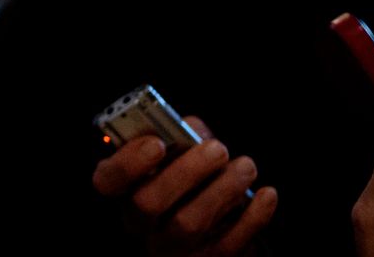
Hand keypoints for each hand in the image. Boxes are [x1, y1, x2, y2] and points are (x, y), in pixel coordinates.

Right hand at [92, 117, 275, 255]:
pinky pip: (228, 244)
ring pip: (188, 223)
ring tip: (246, 167)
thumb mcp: (177, 162)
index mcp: (126, 192)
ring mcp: (172, 248)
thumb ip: (179, 140)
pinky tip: (266, 195)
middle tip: (217, 149)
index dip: (128, 162)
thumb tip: (193, 129)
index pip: (107, 181)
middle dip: (185, 172)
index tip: (157, 143)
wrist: (210, 236)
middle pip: (147, 203)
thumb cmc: (191, 186)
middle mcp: (142, 224)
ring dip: (222, 190)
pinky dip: (252, 218)